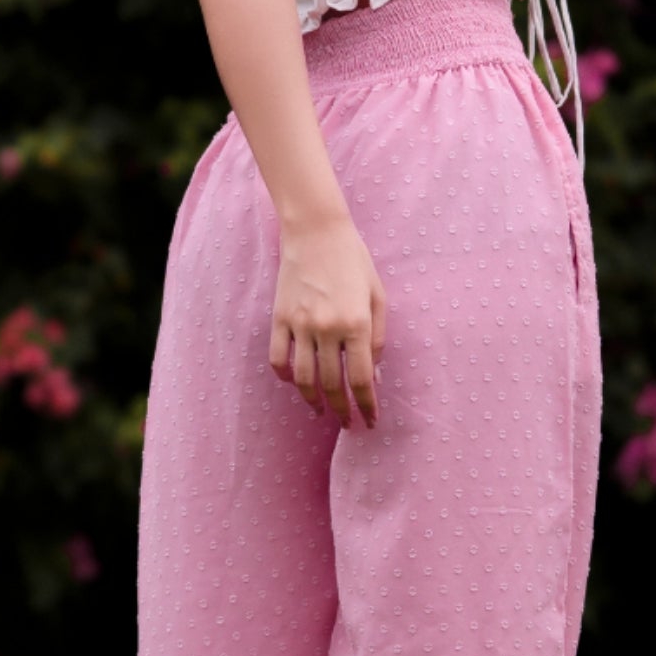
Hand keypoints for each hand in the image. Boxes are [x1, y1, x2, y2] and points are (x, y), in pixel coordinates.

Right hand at [269, 213, 385, 426]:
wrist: (316, 231)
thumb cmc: (354, 261)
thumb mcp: (378, 296)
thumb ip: (378, 337)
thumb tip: (373, 375)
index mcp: (355, 323)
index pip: (360, 379)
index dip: (366, 406)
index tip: (370, 422)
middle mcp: (327, 328)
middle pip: (331, 384)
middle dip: (341, 411)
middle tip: (347, 425)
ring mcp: (300, 324)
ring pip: (302, 378)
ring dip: (312, 400)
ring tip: (321, 411)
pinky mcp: (280, 318)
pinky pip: (278, 358)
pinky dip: (285, 377)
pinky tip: (295, 383)